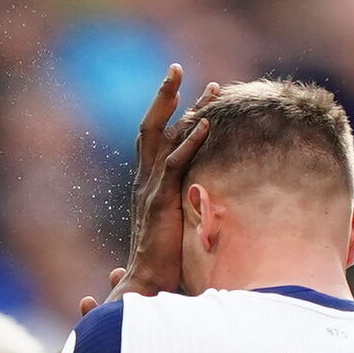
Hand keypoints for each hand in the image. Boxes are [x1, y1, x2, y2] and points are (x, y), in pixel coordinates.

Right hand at [108, 65, 218, 301]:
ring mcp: (151, 189)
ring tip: (209, 87)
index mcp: (146, 186)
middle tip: (176, 68)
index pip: (154, 141)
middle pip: (151, 127)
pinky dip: (191, 142)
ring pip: (163, 137)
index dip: (168, 114)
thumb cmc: (161, 264)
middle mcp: (144, 181)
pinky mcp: (161, 200)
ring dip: (185, 109)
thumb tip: (202, 208)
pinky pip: (175, 163)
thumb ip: (182, 214)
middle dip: (164, 96)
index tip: (190, 95)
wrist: (145, 284)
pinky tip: (208, 124)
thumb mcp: (172, 231)